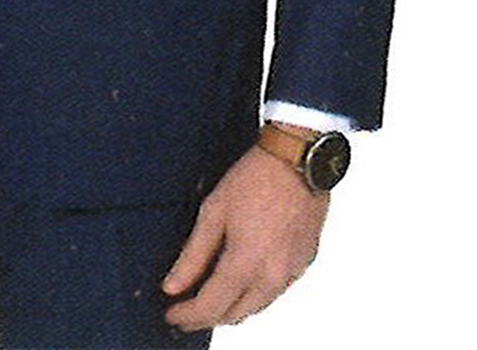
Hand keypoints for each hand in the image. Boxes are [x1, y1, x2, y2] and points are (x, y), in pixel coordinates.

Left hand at [160, 132, 328, 329]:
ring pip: (257, 307)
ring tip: (209, 297)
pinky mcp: (304, 263)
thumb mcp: (213, 211)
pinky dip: (254, 293)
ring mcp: (292, 272)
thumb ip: (193, 255)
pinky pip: (275, 291)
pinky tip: (241, 279)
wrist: (297, 159)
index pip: (211, 307)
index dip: (187, 316)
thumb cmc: (256, 178)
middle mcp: (273, 277)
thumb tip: (173, 285)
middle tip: (185, 310)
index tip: (171, 315)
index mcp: (247, 264)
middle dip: (207, 317)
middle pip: (235, 315)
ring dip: (232, 308)